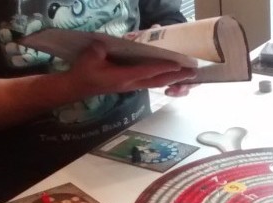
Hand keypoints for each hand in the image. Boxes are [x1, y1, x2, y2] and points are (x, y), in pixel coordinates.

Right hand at [65, 41, 196, 97]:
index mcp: (123, 77)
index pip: (148, 71)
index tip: (178, 64)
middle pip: (159, 80)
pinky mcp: (131, 84)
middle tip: (193, 73)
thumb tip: (106, 45)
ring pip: (157, 83)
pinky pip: (151, 82)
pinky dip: (163, 78)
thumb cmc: (84, 72)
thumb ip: (99, 51)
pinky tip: (172, 76)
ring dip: (173, 79)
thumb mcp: (89, 58)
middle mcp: (132, 83)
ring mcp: (133, 85)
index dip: (163, 67)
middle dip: (176, 77)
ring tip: (188, 75)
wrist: (78, 86)